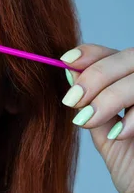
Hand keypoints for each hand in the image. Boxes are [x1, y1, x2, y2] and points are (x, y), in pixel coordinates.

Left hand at [61, 45, 133, 192]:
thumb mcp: (110, 138)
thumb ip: (94, 108)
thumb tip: (69, 75)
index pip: (117, 55)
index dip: (92, 53)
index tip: (66, 62)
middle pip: (131, 57)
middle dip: (97, 75)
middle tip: (73, 99)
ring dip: (111, 95)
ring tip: (89, 120)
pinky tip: (121, 134)